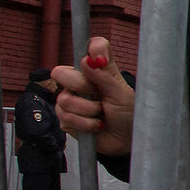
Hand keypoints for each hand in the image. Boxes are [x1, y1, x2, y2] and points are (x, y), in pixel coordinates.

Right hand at [51, 37, 134, 156]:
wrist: (126, 141)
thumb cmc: (127, 115)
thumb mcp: (122, 94)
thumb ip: (107, 75)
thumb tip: (90, 59)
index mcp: (96, 70)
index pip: (87, 48)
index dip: (91, 52)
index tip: (100, 60)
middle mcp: (79, 82)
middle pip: (61, 73)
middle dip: (82, 86)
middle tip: (99, 96)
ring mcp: (70, 100)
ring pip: (64, 99)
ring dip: (88, 111)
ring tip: (102, 114)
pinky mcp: (66, 119)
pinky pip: (66, 118)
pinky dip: (85, 124)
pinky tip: (96, 125)